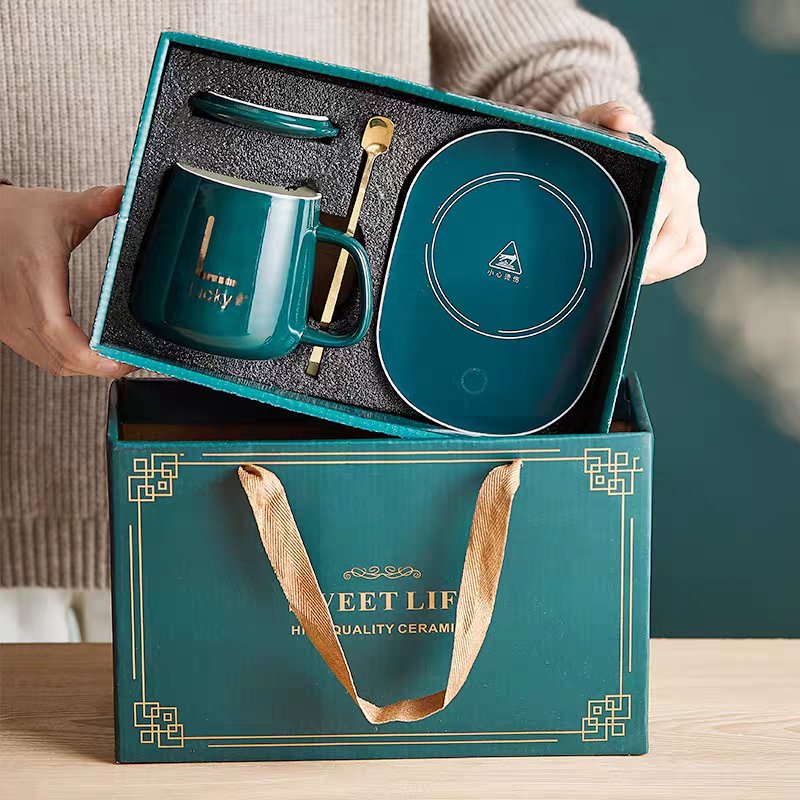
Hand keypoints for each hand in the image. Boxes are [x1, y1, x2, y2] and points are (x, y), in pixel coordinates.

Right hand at [0, 184, 134, 376]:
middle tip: (132, 361)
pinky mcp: (8, 327)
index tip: (122, 361)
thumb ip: (98, 202)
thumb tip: (127, 193)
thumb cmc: (15, 216)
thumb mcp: (60, 207)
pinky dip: (68, 362)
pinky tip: (89, 355)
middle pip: (61, 359)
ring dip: (85, 369)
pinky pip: (41, 357)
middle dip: (101, 368)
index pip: (61, 334)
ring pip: (51, 364)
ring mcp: (9, 321)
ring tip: (117, 360)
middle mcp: (18, 306)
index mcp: (36, 278)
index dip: (93, 358)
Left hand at [578, 101, 705, 283]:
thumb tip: (623, 121)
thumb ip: (606, 115)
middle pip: (676, 236)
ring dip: (662, 269)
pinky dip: (671, 267)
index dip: (647, 238)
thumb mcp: (593, 122)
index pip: (666, 205)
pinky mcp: (688, 223)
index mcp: (668, 162)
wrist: (611, 146)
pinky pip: (691, 251)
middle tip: (620, 278)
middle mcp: (684, 184)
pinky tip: (643, 273)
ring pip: (689, 248)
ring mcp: (688, 205)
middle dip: (650, 262)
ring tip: (631, 277)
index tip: (625, 258)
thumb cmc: (598, 139)